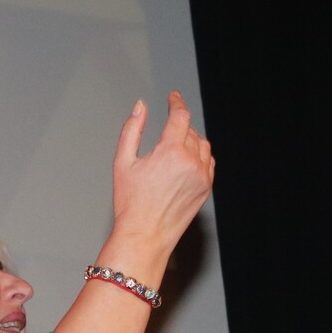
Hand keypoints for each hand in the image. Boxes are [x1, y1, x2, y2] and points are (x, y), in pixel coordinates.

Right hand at [110, 91, 214, 258]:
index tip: (173, 97)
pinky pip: (209, 163)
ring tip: (175, 145)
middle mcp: (191, 162)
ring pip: (202, 145)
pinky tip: (185, 161)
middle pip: (190, 130)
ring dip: (191, 139)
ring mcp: (202, 176)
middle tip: (166, 129)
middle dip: (179, 125)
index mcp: (170, 152)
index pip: (180, 116)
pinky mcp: (206, 189)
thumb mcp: (123, 162)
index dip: (176, 102)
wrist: (145, 235)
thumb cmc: (130, 202)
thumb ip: (132, 129)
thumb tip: (140, 107)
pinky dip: (200, 155)